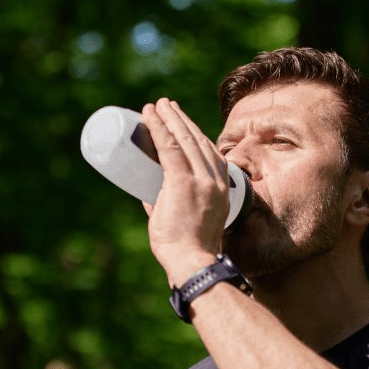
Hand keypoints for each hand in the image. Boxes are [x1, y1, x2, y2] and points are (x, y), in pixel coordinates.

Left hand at [141, 98, 229, 285]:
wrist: (193, 263)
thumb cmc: (187, 250)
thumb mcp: (185, 218)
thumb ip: (166, 203)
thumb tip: (145, 191)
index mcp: (223, 188)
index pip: (209, 152)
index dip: (193, 132)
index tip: (180, 121)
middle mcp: (216, 180)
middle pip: (197, 139)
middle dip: (180, 119)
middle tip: (165, 105)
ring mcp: (201, 180)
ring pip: (184, 139)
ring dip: (169, 118)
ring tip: (157, 105)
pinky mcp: (182, 183)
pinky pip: (169, 148)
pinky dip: (158, 129)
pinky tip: (150, 116)